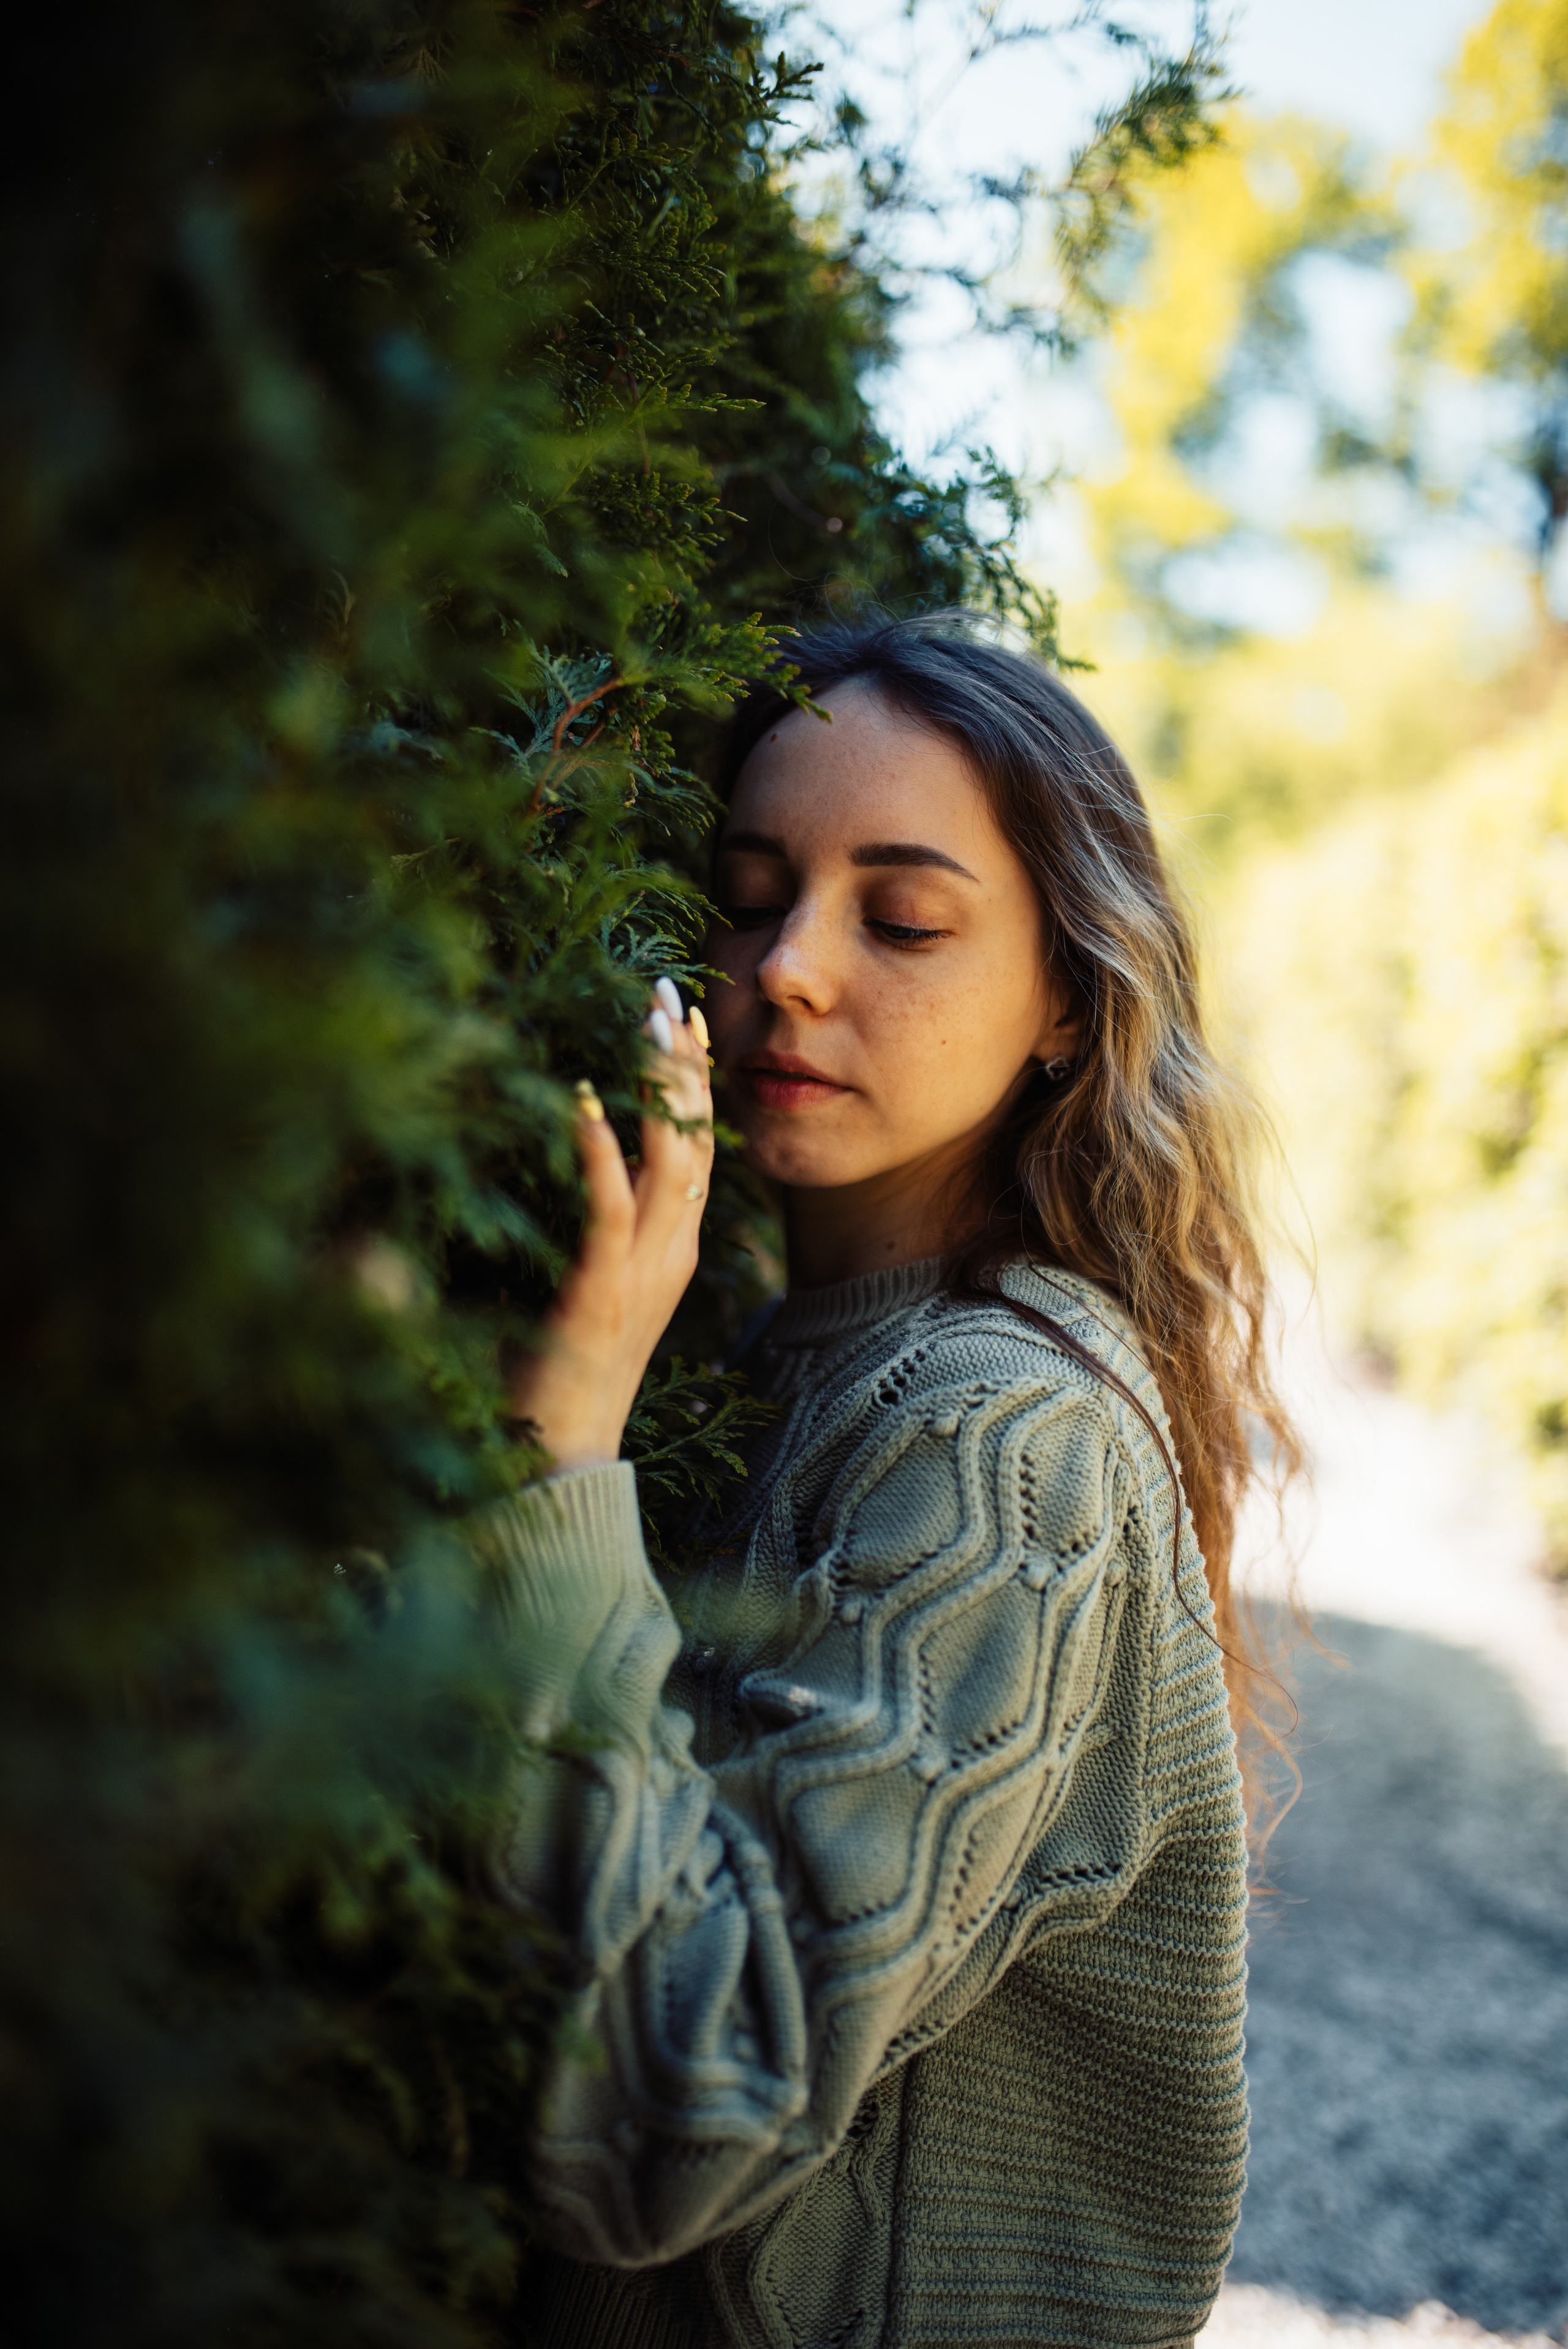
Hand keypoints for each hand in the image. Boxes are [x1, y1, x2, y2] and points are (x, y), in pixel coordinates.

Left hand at [508, 984, 713, 1472]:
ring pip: (669, 1161)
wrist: (559, 1458)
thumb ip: (578, 1228)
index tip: (686, 1019)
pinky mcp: (602, 1290)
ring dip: (660, 1087)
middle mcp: (671, 1252)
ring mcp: (644, 1272)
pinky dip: (599, 1150)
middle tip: (667, 994)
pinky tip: (585, 1098)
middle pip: (697, 1139)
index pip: (697, 1148)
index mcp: (671, 1249)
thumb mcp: (578, 1283)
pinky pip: (609, 1207)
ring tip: (644, 1022)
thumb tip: (561, 1164)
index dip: (696, 1081)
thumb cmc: (555, 1373)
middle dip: (685, 1064)